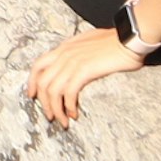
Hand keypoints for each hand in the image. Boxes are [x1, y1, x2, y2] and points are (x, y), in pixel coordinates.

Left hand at [26, 27, 144, 124]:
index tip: (32, 95)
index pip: (38, 65)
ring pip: (52, 90)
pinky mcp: (83, 71)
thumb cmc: (116, 41)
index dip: (32, 82)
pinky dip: (68, 106)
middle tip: (50, 116)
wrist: (129, 39)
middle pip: (42, 81)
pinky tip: (74, 114)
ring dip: (55, 109)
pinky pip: (68, 93)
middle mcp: (63, 54)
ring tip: (62, 121)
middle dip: (44, 102)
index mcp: (64, 47)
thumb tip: (74, 63)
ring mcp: (72, 62)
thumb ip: (77, 52)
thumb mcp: (89, 43)